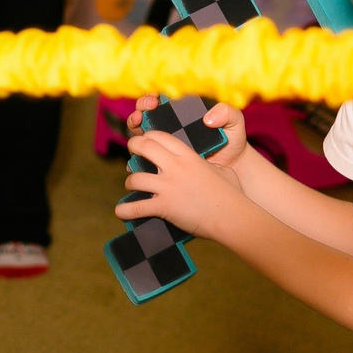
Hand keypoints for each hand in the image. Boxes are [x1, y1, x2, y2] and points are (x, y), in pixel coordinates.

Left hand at [115, 126, 241, 235]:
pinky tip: (120, 211)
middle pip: (143, 147)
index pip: (160, 136)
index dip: (148, 136)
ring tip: (131, 186)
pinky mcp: (164, 206)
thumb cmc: (232, 193)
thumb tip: (208, 166)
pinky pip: (137, 206)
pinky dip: (126, 210)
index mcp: (188, 155)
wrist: (232, 216)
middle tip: (131, 154)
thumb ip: (209, 165)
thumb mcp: (222, 170)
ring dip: (130, 181)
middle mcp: (175, 166)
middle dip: (133, 147)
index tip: (145, 142)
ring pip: (135, 177)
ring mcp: (168, 186)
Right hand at [129, 97, 249, 169]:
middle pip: (145, 112)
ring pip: (141, 132)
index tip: (156, 99)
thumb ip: (227, 113)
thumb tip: (208, 118)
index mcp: (183, 111)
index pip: (161, 98)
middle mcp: (170, 125)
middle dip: (140, 108)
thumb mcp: (234, 122)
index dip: (153, 96)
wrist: (231, 167)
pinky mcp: (163, 160)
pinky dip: (137, 151)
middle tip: (144, 111)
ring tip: (138, 123)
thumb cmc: (232, 140)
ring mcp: (165, 143)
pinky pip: (145, 155)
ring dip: (134, 125)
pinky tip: (139, 149)